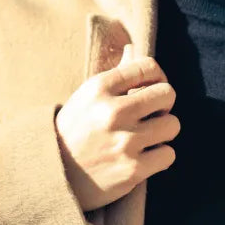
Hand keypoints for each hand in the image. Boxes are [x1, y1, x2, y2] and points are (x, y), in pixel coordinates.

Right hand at [56, 44, 179, 211]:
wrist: (51, 175)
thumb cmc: (73, 132)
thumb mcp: (86, 98)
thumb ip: (115, 76)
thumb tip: (133, 50)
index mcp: (99, 88)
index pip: (148, 67)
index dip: (157, 77)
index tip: (151, 90)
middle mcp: (113, 112)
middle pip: (167, 94)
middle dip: (163, 104)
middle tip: (151, 115)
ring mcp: (124, 142)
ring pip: (172, 125)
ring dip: (162, 132)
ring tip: (145, 138)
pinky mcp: (132, 170)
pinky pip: (168, 155)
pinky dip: (159, 156)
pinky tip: (143, 157)